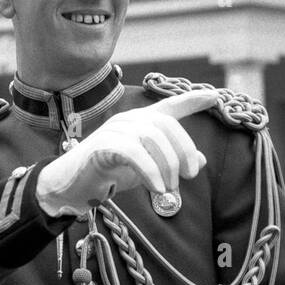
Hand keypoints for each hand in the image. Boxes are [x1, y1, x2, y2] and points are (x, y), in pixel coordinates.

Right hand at [35, 89, 216, 217]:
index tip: (214, 96)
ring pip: (153, 137)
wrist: (71, 186)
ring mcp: (115, 130)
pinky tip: (157, 188)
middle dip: (183, 150)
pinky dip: (151, 172)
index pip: (169, 105)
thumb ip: (170, 162)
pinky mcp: (103, 146)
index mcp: (140, 122)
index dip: (192, 100)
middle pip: (167, 124)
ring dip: (168, 165)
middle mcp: (129, 120)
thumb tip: (200, 161)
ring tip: (167, 188)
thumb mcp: (147, 170)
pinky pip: (134, 153)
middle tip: (188, 176)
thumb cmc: (107, 175)